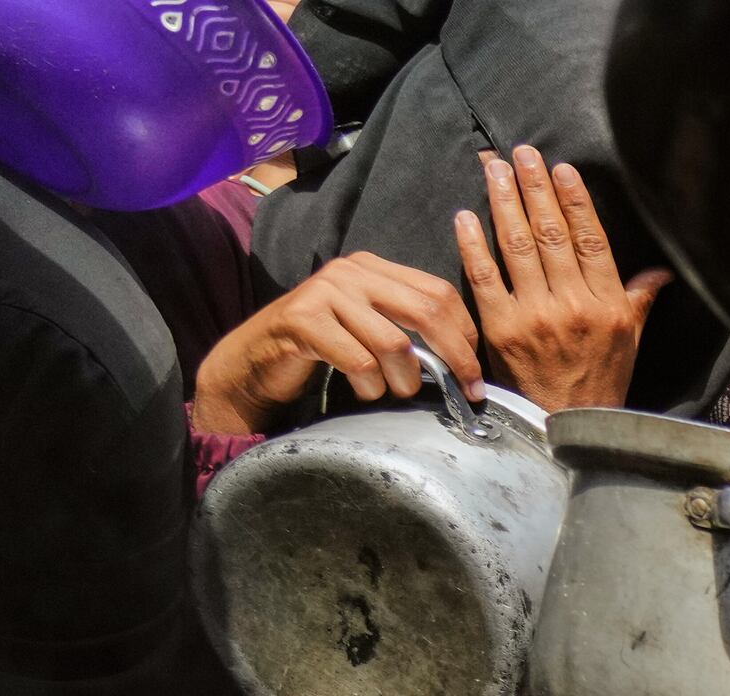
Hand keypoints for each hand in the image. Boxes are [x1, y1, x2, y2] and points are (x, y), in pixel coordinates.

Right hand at [191, 251, 483, 433]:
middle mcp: (349, 271)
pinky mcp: (302, 319)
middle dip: (455, 358)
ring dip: (405, 380)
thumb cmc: (322, 351)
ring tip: (395, 393)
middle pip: (426, 312)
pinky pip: (359, 360)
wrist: (255, 363)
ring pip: (394, 342)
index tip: (474, 372)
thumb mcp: (370, 329)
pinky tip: (363, 391)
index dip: (465, 334)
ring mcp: (324, 291)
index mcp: (372, 268)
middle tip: (465, 391)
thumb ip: (408, 327)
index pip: (439, 293)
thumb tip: (465, 359)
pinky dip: (370, 385)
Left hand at [453, 147, 670, 412]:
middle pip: (551, 234)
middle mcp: (573, 305)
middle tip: (522, 153)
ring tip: (494, 168)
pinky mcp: (501, 328)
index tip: (562, 169)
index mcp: (608, 305)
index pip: (590, 240)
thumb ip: (639, 300)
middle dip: (535, 188)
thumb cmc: (601, 382)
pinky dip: (474, 244)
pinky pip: (485, 277)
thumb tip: (663, 271)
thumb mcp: (632, 341)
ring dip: (504, 202)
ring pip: (518, 246)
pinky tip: (467, 215)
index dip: (575, 201)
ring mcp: (535, 315)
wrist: (567, 426)